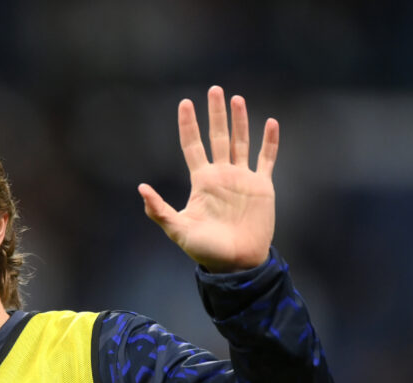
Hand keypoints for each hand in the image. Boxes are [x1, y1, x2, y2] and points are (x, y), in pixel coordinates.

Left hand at [138, 85, 278, 272]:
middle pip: (217, 137)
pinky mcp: (262, 187)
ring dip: (240, 121)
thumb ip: (159, 210)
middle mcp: (221, 175)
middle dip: (216, 114)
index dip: (188, 125)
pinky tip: (271, 123)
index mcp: (202, 181)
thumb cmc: (206, 250)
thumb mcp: (178, 229)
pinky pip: (267, 159)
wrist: (237, 262)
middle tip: (214, 89)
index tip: (185, 103)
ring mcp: (242, 179)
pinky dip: (270, 142)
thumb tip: (141, 189)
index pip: (193, 145)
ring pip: (240, 142)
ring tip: (237, 98)